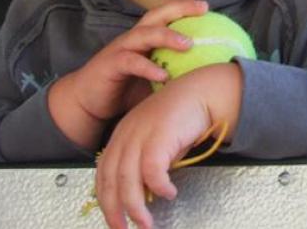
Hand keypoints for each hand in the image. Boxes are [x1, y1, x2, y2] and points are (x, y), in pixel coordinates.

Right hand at [48, 0, 206, 147]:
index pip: (166, 16)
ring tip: (187, 44)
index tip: (207, 7)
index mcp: (145, 38)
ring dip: (166, 36)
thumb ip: (176, 72)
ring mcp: (120, 49)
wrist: (87, 102)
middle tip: (203, 9)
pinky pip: (130, 62)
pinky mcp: (110, 65)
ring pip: (144, 34)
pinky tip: (163, 77)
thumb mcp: (155, 79)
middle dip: (180, 9)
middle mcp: (133, 38)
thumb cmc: (126, 88)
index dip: (185, 8)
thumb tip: (208, 75)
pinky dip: (147, 68)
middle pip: (156, 16)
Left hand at [96, 63, 241, 228]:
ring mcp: (141, 134)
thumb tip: (145, 193)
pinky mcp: (160, 135)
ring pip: (127, 179)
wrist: (203, 91)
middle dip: (114, 210)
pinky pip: (152, 169)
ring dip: (135, 206)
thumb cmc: (183, 117)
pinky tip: (169, 193)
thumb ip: (146, 163)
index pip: (103, 173)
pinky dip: (159, 185)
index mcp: (121, 135)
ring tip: (146, 223)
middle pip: (110, 179)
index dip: (105, 200)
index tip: (114, 220)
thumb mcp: (157, 141)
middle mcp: (126, 134)